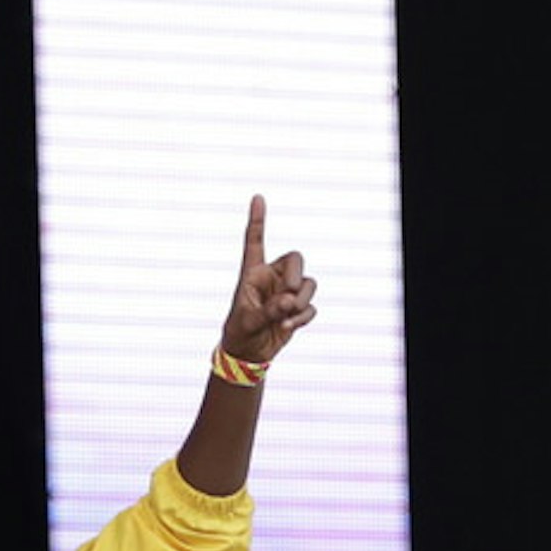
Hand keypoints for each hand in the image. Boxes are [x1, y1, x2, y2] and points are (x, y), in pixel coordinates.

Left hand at [217, 195, 317, 368]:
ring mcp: (287, 293)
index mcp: (252, 273)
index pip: (255, 241)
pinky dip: (302, 317)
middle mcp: (272, 278)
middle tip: (291, 292)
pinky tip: (288, 326)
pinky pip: (310, 306)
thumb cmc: (240, 332)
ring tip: (287, 317)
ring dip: (302, 300)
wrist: (249, 353)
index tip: (258, 197)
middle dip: (297, 274)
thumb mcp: (248, 321)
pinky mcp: (297, 309)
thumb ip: (268, 310)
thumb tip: (290, 301)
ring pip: (308, 284)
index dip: (257, 220)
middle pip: (295, 259)